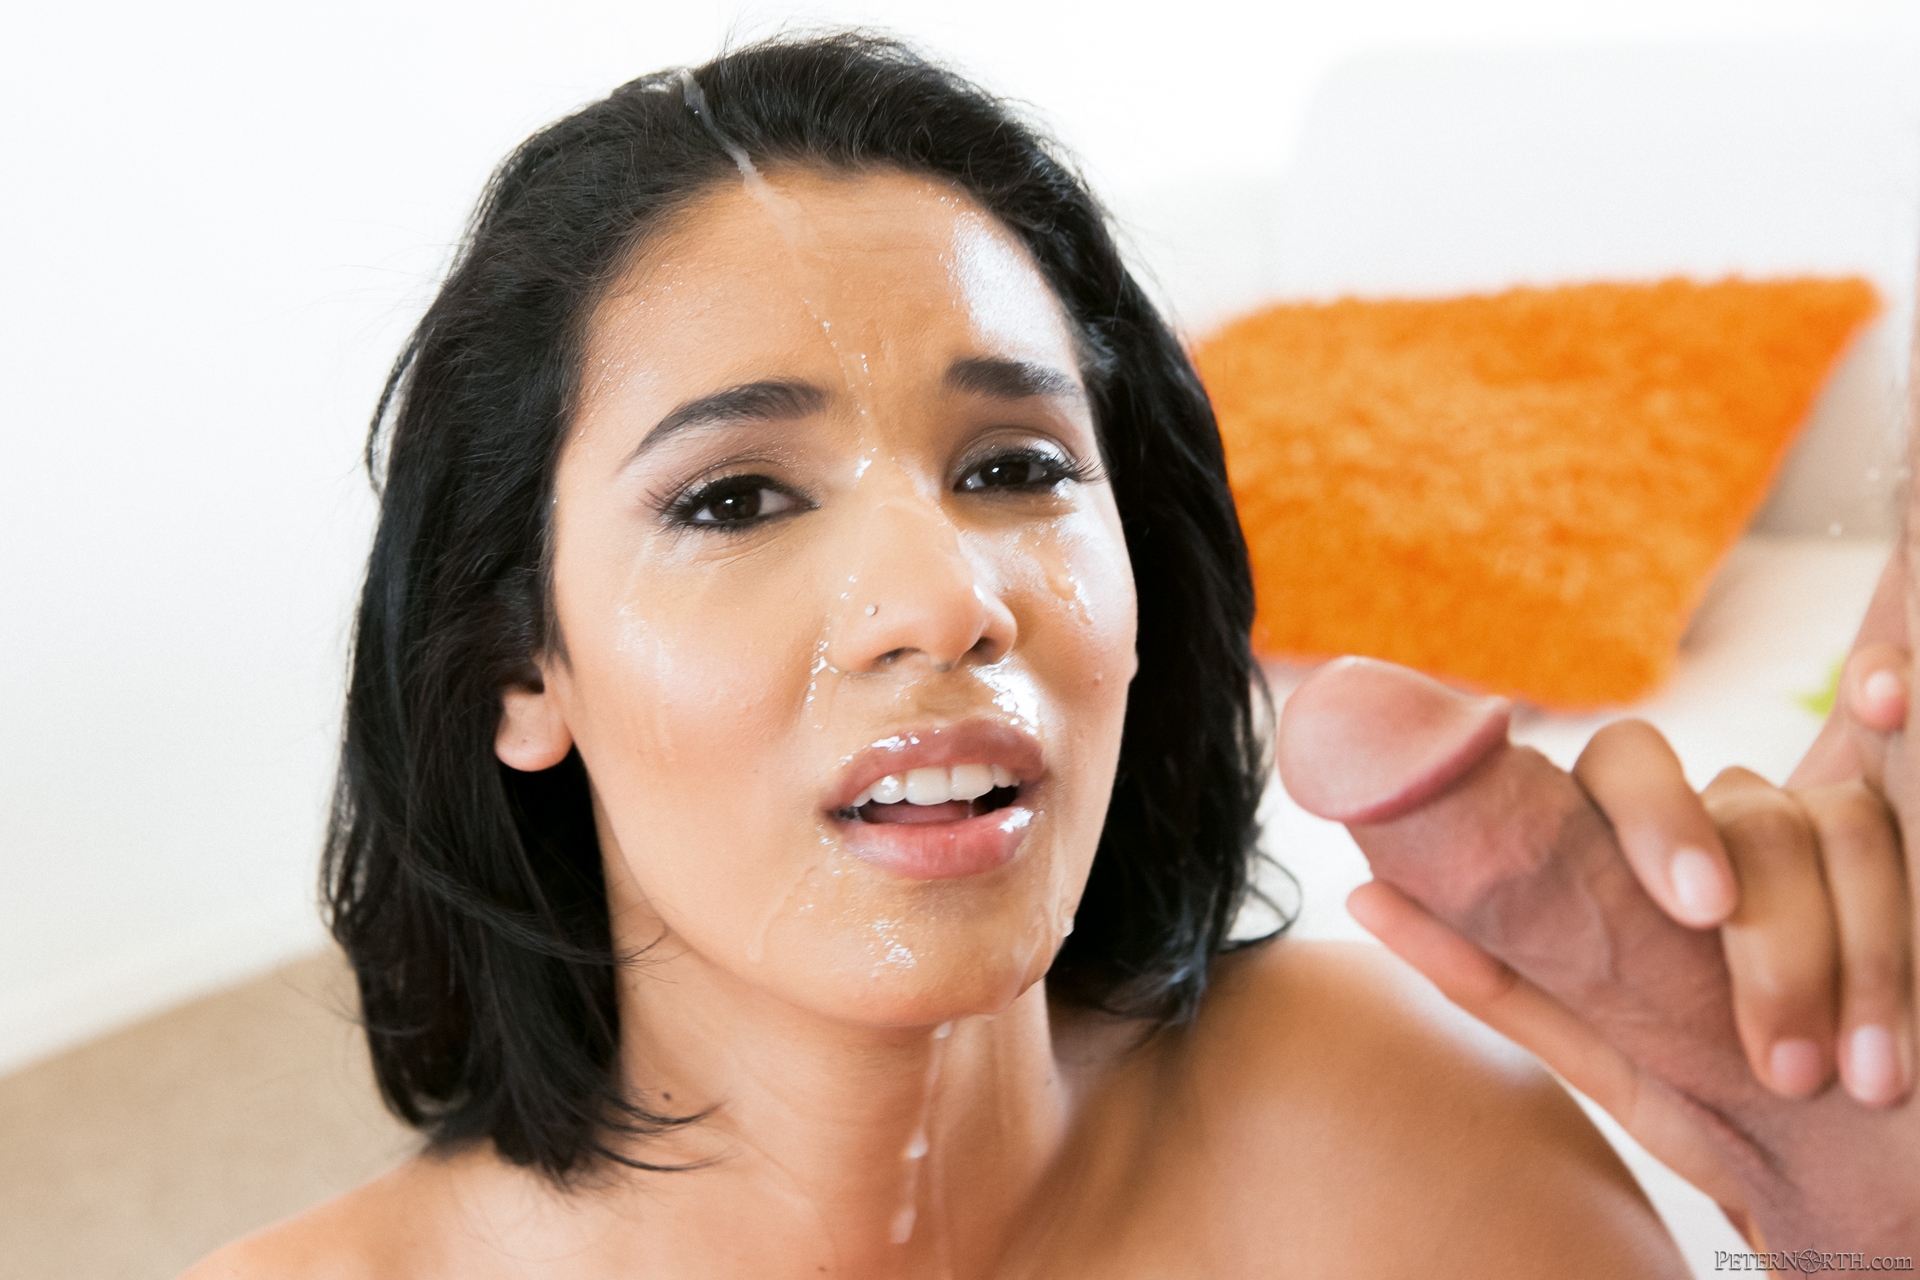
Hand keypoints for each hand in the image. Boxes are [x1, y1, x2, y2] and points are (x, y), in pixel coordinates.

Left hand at [1279, 656, 1919, 1250]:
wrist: (1845, 1175)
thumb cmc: (1712, 1105)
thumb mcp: (1604, 1052)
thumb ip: (1495, 974)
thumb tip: (1363, 895)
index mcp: (1637, 850)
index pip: (1629, 765)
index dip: (1659, 818)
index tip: (1693, 910)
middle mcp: (1730, 826)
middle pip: (1744, 799)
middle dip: (1776, 923)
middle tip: (1784, 1051)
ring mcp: (1823, 841)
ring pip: (1837, 824)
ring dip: (1861, 954)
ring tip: (1855, 1084)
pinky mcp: (1905, 864)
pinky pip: (1902, 825)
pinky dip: (1900, 835)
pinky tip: (1895, 856)